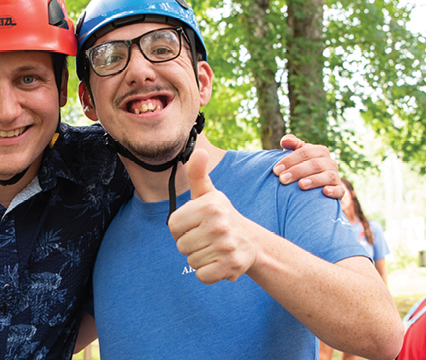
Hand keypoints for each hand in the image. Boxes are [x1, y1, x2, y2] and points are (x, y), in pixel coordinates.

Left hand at [169, 149, 261, 283]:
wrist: (252, 242)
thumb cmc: (221, 216)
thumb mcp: (208, 194)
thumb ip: (197, 173)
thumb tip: (199, 151)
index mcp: (209, 206)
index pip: (173, 226)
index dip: (181, 228)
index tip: (196, 224)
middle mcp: (219, 225)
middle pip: (180, 245)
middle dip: (190, 244)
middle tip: (207, 237)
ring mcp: (226, 247)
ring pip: (190, 261)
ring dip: (200, 257)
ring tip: (214, 248)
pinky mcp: (231, 267)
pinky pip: (202, 275)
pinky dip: (208, 272)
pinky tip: (219, 261)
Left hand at [275, 134, 342, 198]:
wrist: (318, 184)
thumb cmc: (303, 165)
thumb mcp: (297, 153)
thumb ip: (292, 144)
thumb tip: (284, 141)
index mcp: (319, 151)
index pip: (304, 152)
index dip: (289, 160)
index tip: (275, 170)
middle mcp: (330, 162)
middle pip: (314, 164)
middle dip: (297, 171)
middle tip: (282, 179)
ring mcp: (336, 176)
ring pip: (328, 176)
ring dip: (315, 180)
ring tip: (301, 185)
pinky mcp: (339, 190)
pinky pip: (339, 190)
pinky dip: (333, 191)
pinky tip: (324, 192)